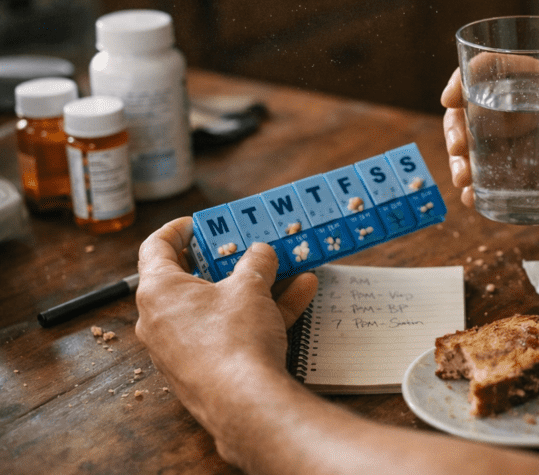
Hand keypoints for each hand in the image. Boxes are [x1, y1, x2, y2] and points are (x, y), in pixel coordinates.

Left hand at [135, 217, 317, 435]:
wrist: (245, 402)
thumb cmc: (234, 339)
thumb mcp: (250, 286)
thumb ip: (256, 262)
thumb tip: (261, 252)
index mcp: (158, 291)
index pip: (155, 247)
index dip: (177, 229)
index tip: (198, 222)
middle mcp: (161, 319)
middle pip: (190, 278)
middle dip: (226, 260)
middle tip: (245, 246)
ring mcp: (181, 347)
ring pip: (218, 306)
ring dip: (254, 286)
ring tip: (288, 268)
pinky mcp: (204, 367)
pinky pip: (230, 330)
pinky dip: (258, 314)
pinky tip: (298, 297)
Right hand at [441, 68, 538, 221]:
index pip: (503, 70)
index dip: (470, 76)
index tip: (453, 96)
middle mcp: (534, 113)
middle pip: (480, 109)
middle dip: (458, 125)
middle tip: (457, 149)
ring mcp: (529, 147)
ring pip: (480, 145)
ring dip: (462, 158)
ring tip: (463, 179)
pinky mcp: (532, 178)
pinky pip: (495, 179)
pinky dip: (478, 188)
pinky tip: (472, 199)